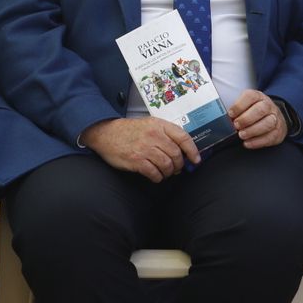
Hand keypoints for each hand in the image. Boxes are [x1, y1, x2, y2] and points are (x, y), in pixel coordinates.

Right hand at [81, 117, 200, 182]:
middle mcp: (154, 135)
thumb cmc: (129, 130)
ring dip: (168, 173)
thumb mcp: (149, 125)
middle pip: (176, 154)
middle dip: (179, 165)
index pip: (183, 137)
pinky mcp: (136, 160)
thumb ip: (165, 134)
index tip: (196, 160)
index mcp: (159, 125)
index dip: (192, 150)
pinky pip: (154, 173)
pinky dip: (158, 178)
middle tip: (176, 169)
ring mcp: (145, 148)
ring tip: (165, 173)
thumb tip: (182, 151)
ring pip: (167, 165)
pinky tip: (155, 176)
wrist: (106, 133)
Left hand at [228, 89, 286, 149]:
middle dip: (246, 119)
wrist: (274, 117)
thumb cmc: (254, 111)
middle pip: (260, 110)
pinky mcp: (278, 132)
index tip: (230, 114)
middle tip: (236, 125)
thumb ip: (236, 110)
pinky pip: (269, 137)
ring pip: (267, 123)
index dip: (239, 105)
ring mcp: (275, 118)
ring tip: (241, 135)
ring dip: (252, 130)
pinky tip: (247, 143)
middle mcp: (268, 106)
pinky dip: (257, 141)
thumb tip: (224, 119)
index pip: (250, 96)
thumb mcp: (245, 105)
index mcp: (258, 96)